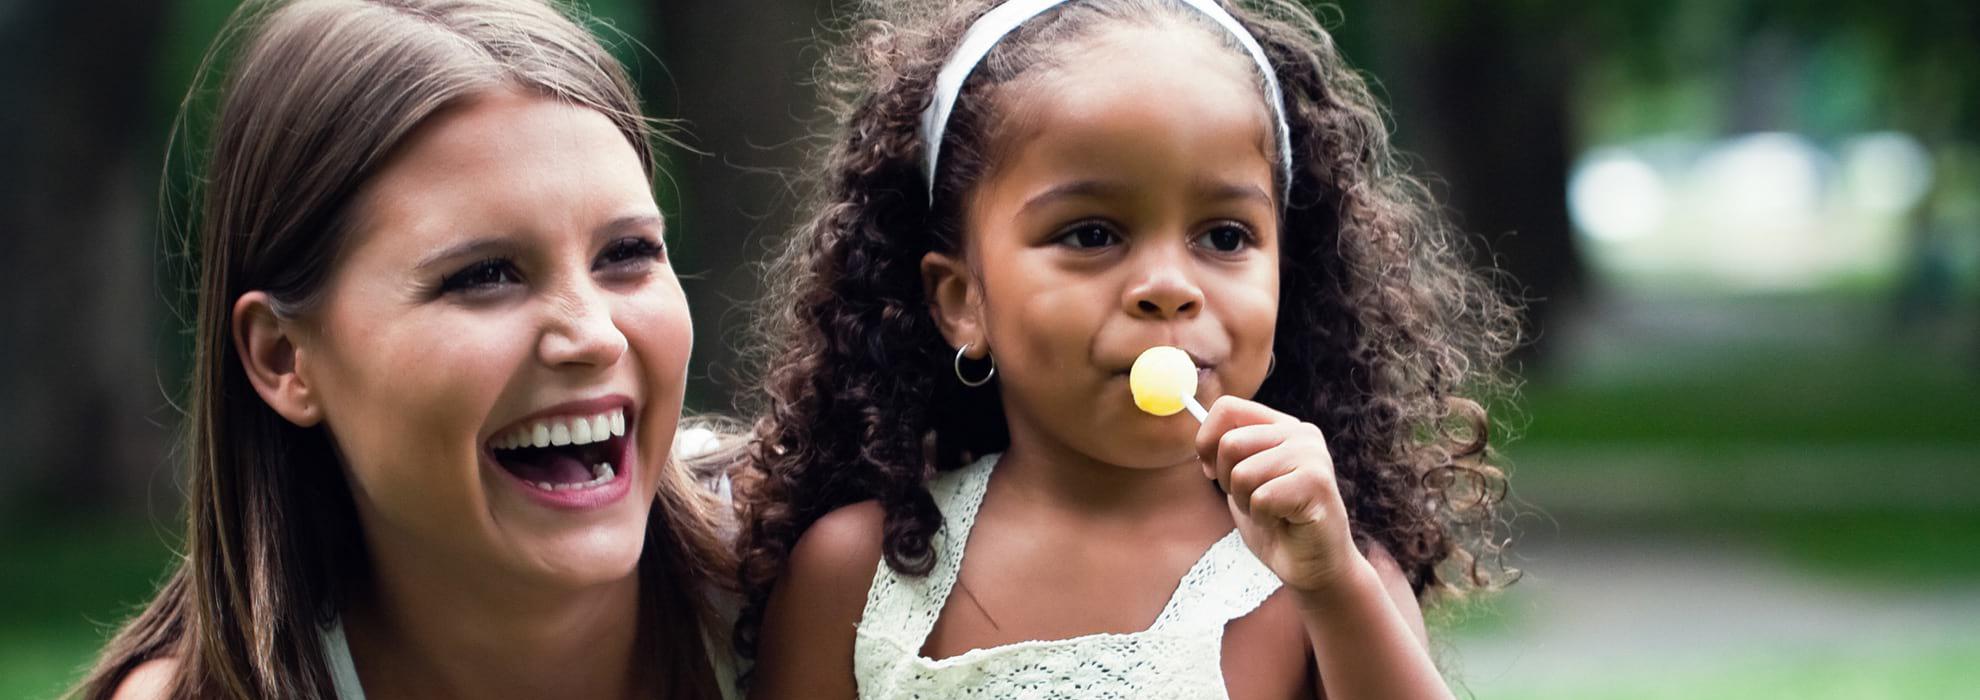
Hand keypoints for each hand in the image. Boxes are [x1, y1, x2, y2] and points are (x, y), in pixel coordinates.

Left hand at [1195, 396, 1367, 594]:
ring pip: (1243, 473)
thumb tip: (1198, 430)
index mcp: (1282, 426)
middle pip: (1230, 443)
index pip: (1227, 408)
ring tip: (1272, 512)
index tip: (1212, 472)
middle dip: (1228, 481)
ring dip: (1246, 503)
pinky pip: (1262, 498)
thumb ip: (1225, 452)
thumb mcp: (1242, 481)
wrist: (1312, 567)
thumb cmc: (1276, 523)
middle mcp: (1301, 433)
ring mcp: (1313, 455)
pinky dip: (1263, 518)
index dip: (1206, 441)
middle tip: (1253, 499)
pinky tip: (1284, 522)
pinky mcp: (1318, 484)